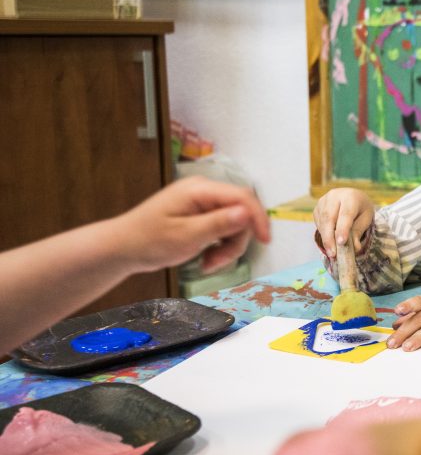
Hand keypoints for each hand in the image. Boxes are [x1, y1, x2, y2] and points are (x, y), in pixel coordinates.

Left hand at [115, 176, 270, 273]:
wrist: (122, 248)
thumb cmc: (148, 241)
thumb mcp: (186, 236)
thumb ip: (218, 224)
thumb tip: (247, 213)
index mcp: (200, 190)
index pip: (242, 197)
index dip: (258, 217)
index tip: (265, 241)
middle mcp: (204, 191)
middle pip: (240, 213)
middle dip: (235, 240)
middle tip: (219, 263)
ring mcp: (202, 202)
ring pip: (233, 224)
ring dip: (227, 247)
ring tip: (208, 264)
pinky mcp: (200, 214)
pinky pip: (222, 228)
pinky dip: (219, 246)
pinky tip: (205, 259)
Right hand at [312, 188, 375, 257]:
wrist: (352, 198)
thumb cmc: (360, 209)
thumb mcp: (365, 219)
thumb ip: (359, 231)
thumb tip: (355, 248)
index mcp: (350, 196)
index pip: (345, 214)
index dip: (342, 229)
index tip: (341, 243)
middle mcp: (334, 196)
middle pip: (329, 218)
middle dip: (330, 238)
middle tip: (333, 254)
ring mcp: (323, 201)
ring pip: (322, 222)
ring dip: (326, 239)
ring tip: (332, 252)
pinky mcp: (317, 208)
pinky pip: (318, 223)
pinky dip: (324, 235)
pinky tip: (329, 242)